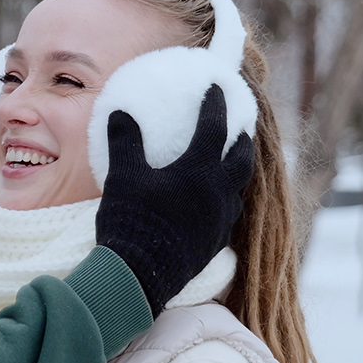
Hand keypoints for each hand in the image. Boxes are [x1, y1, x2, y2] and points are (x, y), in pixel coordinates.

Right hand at [92, 85, 254, 315]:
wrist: (139, 275)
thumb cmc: (131, 220)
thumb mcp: (122, 176)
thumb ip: (125, 141)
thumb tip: (120, 112)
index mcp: (199, 171)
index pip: (214, 128)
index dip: (216, 105)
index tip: (217, 87)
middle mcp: (218, 194)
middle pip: (241, 160)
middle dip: (243, 141)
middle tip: (241, 129)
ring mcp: (220, 221)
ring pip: (238, 190)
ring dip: (236, 173)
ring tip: (228, 166)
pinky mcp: (215, 244)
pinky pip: (227, 216)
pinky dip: (224, 201)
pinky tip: (210, 205)